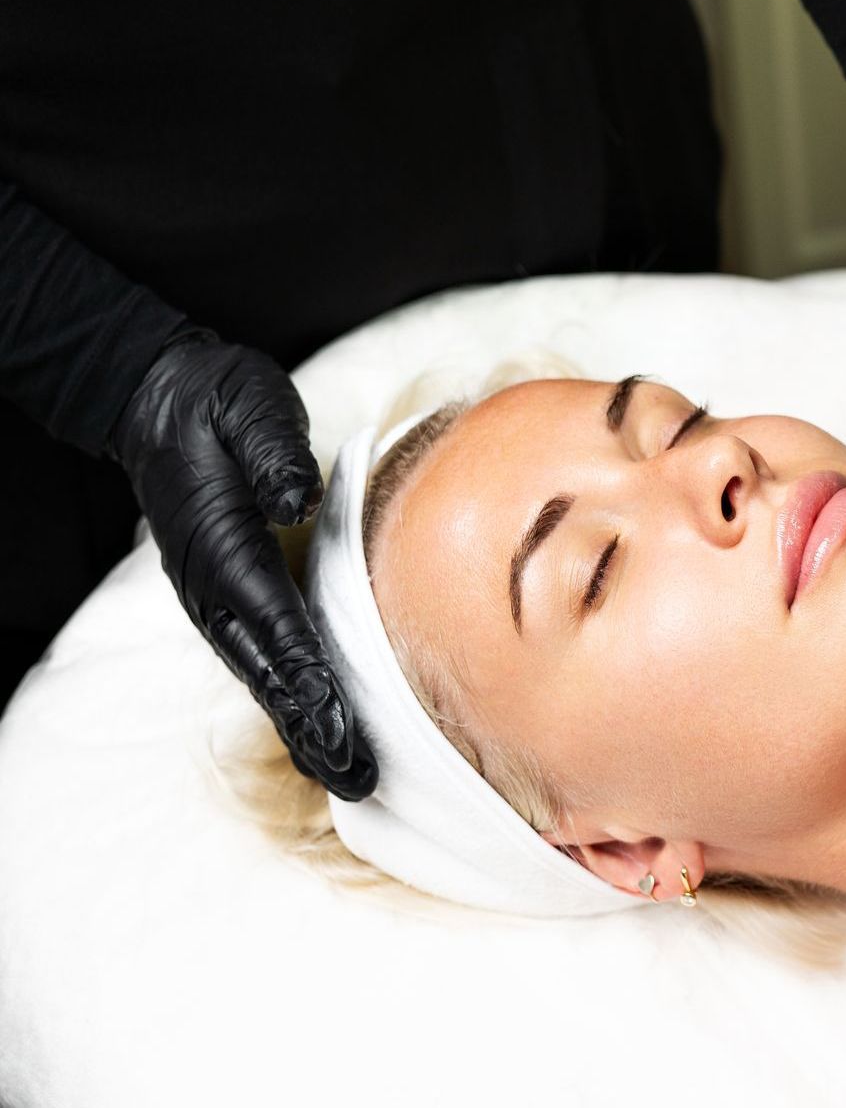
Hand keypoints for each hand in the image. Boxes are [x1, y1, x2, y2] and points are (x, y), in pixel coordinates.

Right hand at [109, 326, 376, 799]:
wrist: (159, 397)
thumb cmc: (216, 401)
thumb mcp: (249, 409)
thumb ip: (274, 453)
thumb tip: (297, 497)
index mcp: (223, 548)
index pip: (276, 627)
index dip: (310, 682)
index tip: (340, 728)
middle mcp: (216, 586)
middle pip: (270, 671)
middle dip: (313, 727)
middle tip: (358, 777)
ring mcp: (219, 595)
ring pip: (265, 672)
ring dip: (306, 722)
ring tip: (348, 773)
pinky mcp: (231, 591)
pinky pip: (265, 653)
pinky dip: (294, 695)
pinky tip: (322, 724)